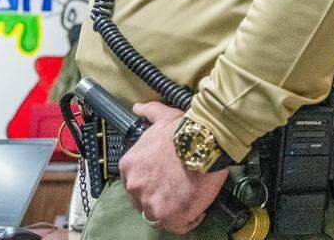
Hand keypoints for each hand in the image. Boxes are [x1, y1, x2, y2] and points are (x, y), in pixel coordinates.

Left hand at [119, 102, 226, 233]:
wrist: (204, 142)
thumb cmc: (184, 130)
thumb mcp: (163, 117)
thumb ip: (149, 113)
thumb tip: (137, 108)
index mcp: (130, 165)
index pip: (136, 184)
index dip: (152, 184)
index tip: (167, 180)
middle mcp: (135, 186)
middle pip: (145, 202)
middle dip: (160, 198)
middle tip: (179, 190)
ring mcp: (151, 203)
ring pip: (160, 215)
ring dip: (174, 210)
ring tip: (190, 200)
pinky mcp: (170, 215)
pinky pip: (179, 226)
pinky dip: (189, 220)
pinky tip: (198, 210)